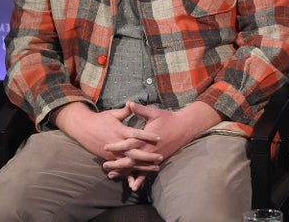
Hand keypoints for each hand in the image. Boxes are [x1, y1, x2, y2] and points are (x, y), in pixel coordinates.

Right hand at [52, 102, 162, 186]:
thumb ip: (125, 111)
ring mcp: (113, 153)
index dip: (148, 136)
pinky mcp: (110, 159)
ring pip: (130, 162)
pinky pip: (122, 168)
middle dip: (148, 156)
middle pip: (135, 152)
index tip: (159, 138)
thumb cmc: (101, 119)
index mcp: (120, 131)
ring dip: (143, 166)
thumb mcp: (113, 113)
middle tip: (160, 157)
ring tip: (156, 168)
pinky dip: (131, 174)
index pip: (136, 134)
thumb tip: (133, 103)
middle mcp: (117, 144)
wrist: (84, 129)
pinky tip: (140, 179)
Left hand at [102, 101, 222, 190]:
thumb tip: (129, 102)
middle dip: (116, 163)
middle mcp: (148, 150)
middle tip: (104, 165)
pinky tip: (132, 186)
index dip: (116, 146)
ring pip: (136, 167)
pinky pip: (146, 172)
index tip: (105, 147)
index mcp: (145, 138)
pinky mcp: (157, 161)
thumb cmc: (168, 119)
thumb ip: (140, 109)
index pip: (127, 143)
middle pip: (129, 159)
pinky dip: (139, 179)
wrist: (183, 128)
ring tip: (111, 175)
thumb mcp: (154, 112)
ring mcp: (153, 157)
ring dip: (124, 172)